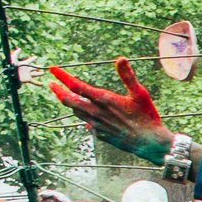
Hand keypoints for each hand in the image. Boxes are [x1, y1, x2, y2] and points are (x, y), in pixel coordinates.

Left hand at [48, 56, 175, 163]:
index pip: (75, 86)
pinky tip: (89, 117)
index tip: (53, 69)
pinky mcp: (101, 135)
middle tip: (51, 84)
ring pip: (76, 112)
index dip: (62, 76)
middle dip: (58, 91)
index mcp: (103, 99)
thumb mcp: (140, 93)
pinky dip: (85, 117)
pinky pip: (88, 124)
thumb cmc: (147, 117)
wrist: (149, 143)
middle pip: (68, 101)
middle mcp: (96, 112)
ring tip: (69, 97)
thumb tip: (121, 58)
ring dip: (71, 103)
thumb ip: (127, 76)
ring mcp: (97, 125)